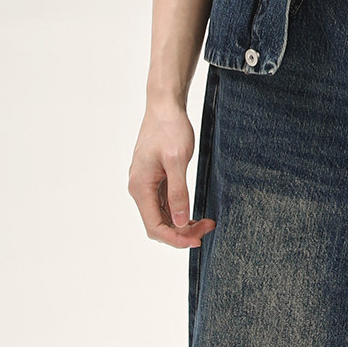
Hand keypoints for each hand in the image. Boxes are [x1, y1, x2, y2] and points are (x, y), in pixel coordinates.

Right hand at [128, 101, 216, 248]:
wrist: (164, 106)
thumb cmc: (170, 128)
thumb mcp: (178, 160)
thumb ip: (178, 192)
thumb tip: (180, 222)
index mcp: (140, 187)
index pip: (155, 226)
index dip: (175, 238)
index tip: (197, 240)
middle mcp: (139, 188)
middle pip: (158, 224)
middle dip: (182, 232)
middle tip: (208, 229)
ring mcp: (146, 183)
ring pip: (162, 215)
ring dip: (182, 223)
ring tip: (206, 222)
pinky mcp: (154, 178)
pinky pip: (164, 203)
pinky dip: (179, 211)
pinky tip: (194, 212)